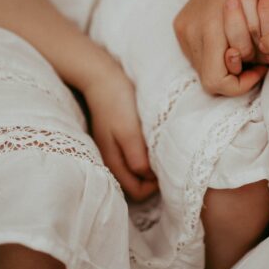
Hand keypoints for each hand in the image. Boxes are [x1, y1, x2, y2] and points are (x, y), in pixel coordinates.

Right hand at [81, 58, 157, 201]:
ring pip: (136, 170)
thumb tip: (149, 176)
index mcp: (113, 162)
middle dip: (153, 178)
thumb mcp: (129, 132)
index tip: (165, 168)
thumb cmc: (117, 102)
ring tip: (161, 150)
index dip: (153, 186)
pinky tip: (152, 141)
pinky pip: (134, 156)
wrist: (102, 77)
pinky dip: (146, 154)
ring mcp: (114, 149)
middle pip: (136, 184)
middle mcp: (112, 160)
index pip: (137, 192)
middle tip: (166, 159)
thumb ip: (137, 157)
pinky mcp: (117, 138)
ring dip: (150, 165)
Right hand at [175, 0, 268, 94]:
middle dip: (234, 76)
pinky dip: (214, 55)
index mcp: (211, 26)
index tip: (260, 68)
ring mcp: (183, 29)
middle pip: (209, 78)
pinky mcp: (179, 26)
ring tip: (244, 52)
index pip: (218, 81)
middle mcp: (192, 30)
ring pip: (202, 68)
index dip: (241, 83)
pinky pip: (195, 55)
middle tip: (255, 64)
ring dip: (223, 66)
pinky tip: (230, 43)